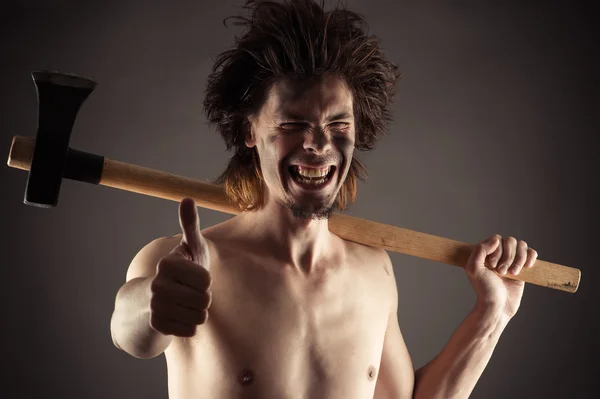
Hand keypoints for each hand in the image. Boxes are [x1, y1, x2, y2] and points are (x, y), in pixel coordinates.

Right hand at [149, 198, 211, 336]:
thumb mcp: (189, 246)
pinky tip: (178, 316)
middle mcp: (156, 285)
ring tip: (185, 303)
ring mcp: (155, 307)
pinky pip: (191, 330)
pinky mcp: (157, 326)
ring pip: (199, 317)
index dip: (206, 281)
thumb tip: (187, 198)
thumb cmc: (182, 268)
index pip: (207, 280)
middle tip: (190, 292)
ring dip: (198, 312)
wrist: (154, 300)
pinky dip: (189, 325)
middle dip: (203, 298)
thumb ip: (190, 225)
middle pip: (205, 300)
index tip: (193, 276)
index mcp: (167, 264)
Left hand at [465, 234, 538, 318]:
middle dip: (508, 256)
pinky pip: (532, 253)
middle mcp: (499, 254)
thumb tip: (496, 239)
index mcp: (486, 253)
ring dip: (519, 259)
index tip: (492, 265)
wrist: (498, 306)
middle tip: (502, 272)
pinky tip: (526, 267)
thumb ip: (479, 250)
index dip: (497, 250)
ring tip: (513, 273)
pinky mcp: (523, 267)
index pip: (496, 239)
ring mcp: (512, 260)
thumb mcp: (474, 269)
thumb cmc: (485, 289)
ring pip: (522, 246)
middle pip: (511, 241)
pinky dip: (530, 257)